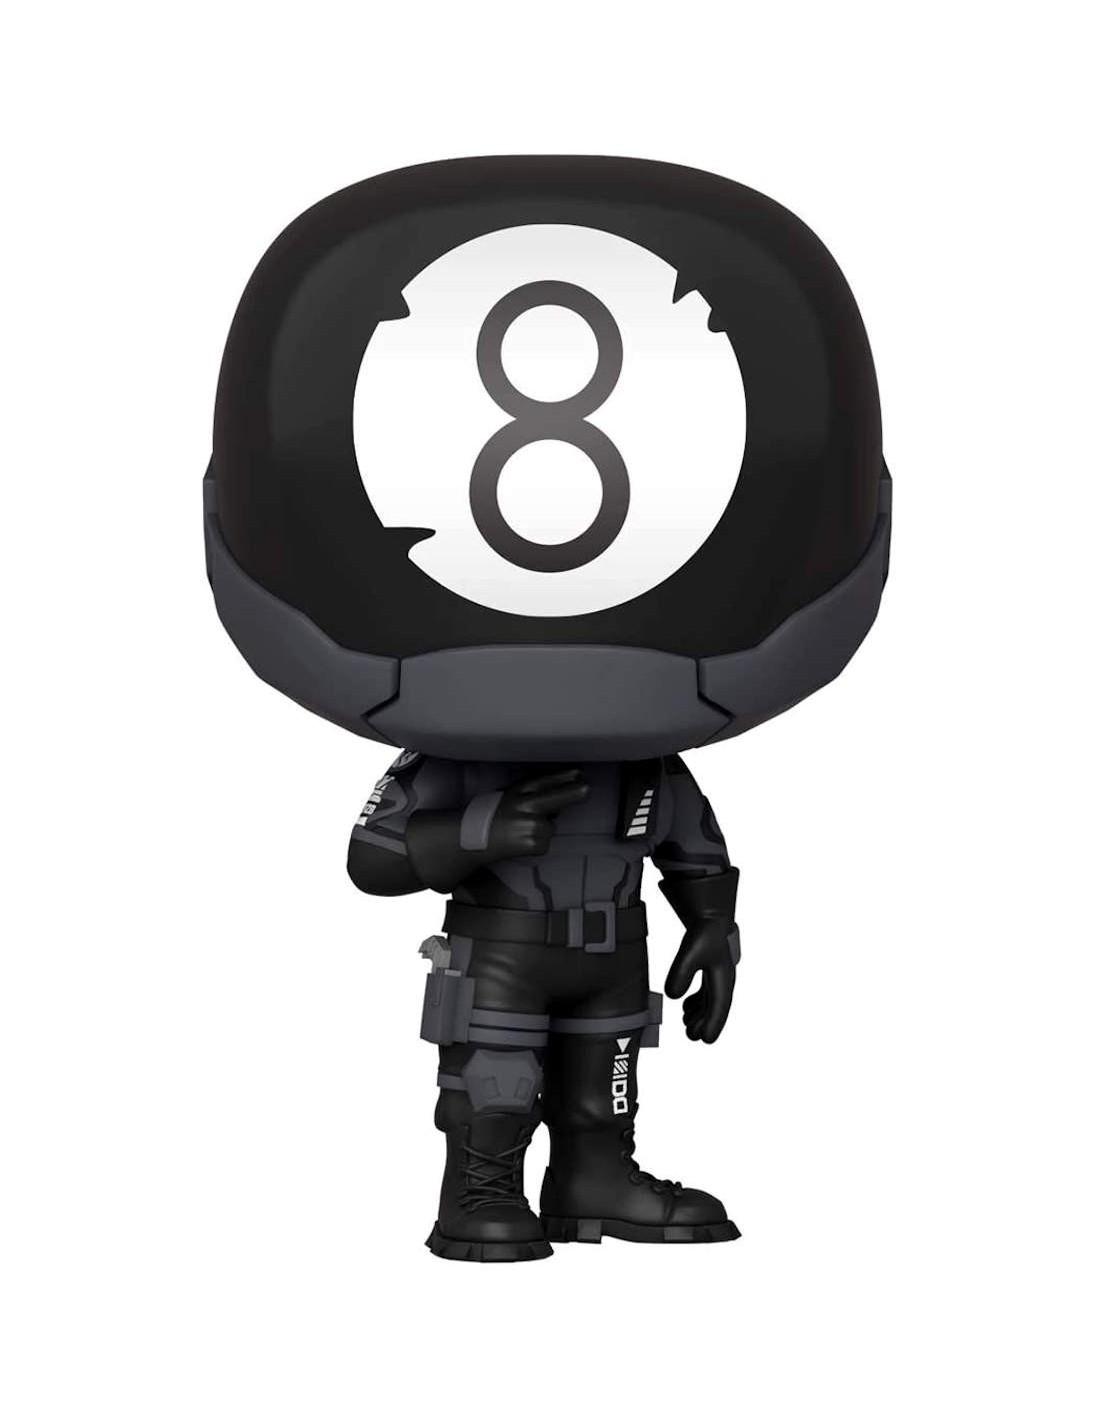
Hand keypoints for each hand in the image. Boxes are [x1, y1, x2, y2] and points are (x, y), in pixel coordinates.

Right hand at [486, 769, 588, 859]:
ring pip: (550, 826)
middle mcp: (525, 805)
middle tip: (587, 788)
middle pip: (557, 797)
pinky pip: (545, 843)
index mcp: (517, 791)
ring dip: (543, 829)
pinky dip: (537, 844)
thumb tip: (560, 799)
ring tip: (521, 831)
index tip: (579, 772)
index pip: (545, 781)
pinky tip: (520, 842)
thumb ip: (531, 795)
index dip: (564, 776)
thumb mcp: (507, 796)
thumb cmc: (490, 817)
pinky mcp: (532, 843)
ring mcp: (530, 824)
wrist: (470, 840)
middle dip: (574, 792)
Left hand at [664, 921, 738, 1042]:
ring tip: (687, 1026)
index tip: (706, 1040)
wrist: (710, 917)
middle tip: (691, 1036)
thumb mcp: (690, 952)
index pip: (719, 1005)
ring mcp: (717, 976)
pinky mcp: (709, 971)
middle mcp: (723, 979)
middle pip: (715, 1007)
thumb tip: (673, 996)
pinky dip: (697, 1003)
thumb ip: (681, 973)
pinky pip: (706, 993)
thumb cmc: (704, 933)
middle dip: (705, 1023)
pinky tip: (685, 1008)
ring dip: (701, 1015)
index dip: (714, 1024)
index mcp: (723, 977)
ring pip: (711, 1001)